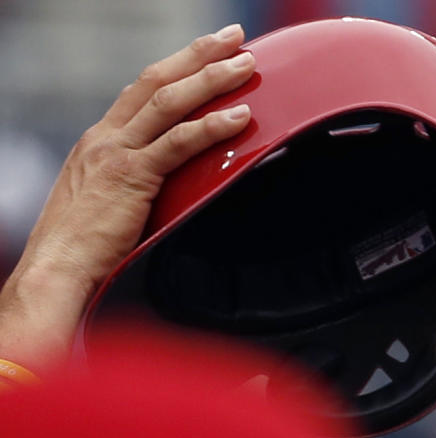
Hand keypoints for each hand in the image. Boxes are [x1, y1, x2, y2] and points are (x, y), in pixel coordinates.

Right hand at [0, 24, 255, 371]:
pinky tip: (241, 115)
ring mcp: (116, 153)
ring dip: (212, 79)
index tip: (209, 51)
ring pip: (170, 101)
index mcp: (99, 141)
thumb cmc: (85, 250)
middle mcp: (105, 137)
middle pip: (156, 80)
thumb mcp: (111, 205)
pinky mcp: (131, 177)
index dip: (177, 66)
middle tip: (236, 39)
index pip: (142, 89)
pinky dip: (212, 126)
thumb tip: (171, 189)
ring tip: (248, 66)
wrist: (56, 269)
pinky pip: (179, 143)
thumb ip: (137, 187)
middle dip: (199, 55)